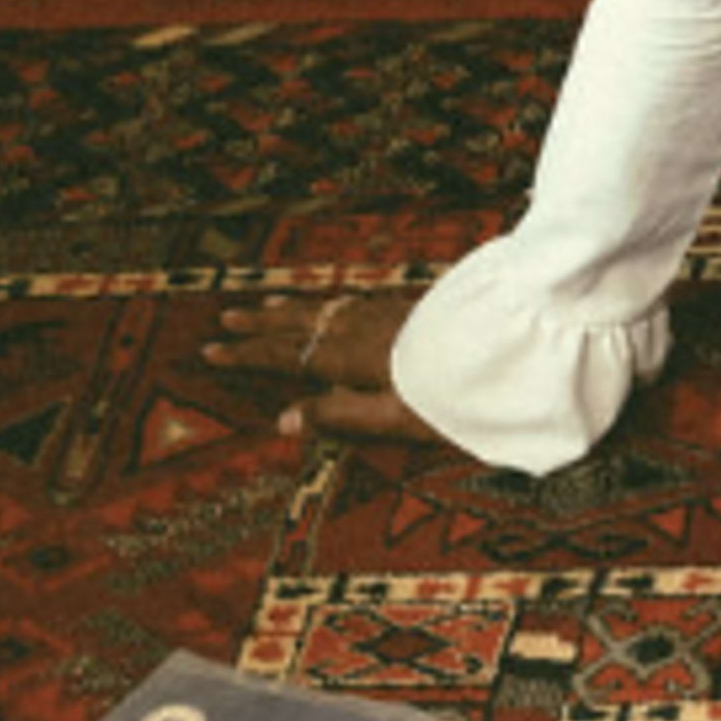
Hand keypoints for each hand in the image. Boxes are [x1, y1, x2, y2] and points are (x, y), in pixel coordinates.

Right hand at [201, 292, 446, 450]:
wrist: (509, 345)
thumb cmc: (451, 396)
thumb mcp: (393, 419)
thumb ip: (338, 416)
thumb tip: (282, 419)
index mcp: (348, 358)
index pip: (286, 354)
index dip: (248, 353)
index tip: (210, 349)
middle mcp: (361, 328)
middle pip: (302, 324)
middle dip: (261, 323)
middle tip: (225, 317)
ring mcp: (385, 312)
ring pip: (326, 307)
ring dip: (292, 308)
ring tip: (266, 305)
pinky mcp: (409, 307)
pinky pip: (352, 301)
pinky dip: (327, 302)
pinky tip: (333, 303)